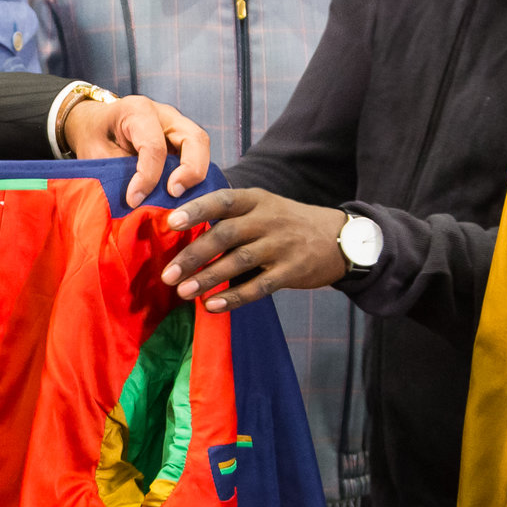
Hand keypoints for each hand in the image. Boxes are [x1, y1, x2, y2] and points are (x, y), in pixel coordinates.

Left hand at [63, 93, 210, 206]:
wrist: (94, 123)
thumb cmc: (94, 137)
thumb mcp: (97, 155)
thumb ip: (118, 174)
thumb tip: (138, 204)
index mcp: (138, 110)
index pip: (154, 146)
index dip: (147, 177)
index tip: (134, 200)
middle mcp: (164, 114)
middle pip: (195, 139)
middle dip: (190, 170)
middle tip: (173, 194)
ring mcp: (176, 125)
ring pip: (201, 146)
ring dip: (195, 174)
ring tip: (177, 197)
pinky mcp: (180, 139)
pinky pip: (196, 156)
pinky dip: (192, 176)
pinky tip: (180, 195)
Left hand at [158, 189, 348, 311]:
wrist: (340, 239)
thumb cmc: (288, 223)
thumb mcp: (264, 206)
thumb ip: (231, 215)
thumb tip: (182, 230)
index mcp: (256, 200)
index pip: (222, 201)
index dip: (196, 211)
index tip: (170, 223)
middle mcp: (268, 220)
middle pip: (225, 235)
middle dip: (193, 255)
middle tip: (167, 274)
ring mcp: (281, 246)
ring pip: (239, 262)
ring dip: (208, 278)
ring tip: (184, 292)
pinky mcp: (292, 271)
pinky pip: (259, 287)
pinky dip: (234, 298)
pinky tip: (213, 306)